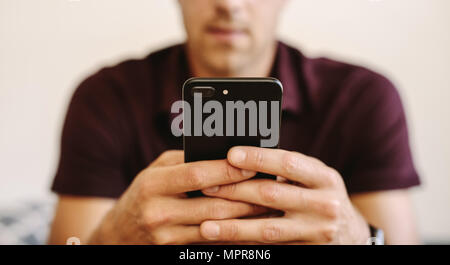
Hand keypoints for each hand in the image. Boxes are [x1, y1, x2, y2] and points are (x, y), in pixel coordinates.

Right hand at [89, 150, 267, 243]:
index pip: (197, 175)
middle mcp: (159, 212)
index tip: (252, 165)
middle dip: (246, 197)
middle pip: (213, 205)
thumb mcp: (155, 170)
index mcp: (153, 184)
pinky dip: (233, 235)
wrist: (119, 234)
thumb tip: (223, 153)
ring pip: (217, 228)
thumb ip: (185, 161)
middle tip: (271, 189)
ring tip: (268, 208)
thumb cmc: (143, 193)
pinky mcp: (176, 251)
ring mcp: (167, 236)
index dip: (227, 170)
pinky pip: (211, 243)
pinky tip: (251, 227)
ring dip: (246, 219)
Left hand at [200, 146, 369, 243]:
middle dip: (235, 190)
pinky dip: (245, 245)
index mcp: (325, 178)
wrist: (350, 234)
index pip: (288, 163)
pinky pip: (270, 248)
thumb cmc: (321, 196)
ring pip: (267, 229)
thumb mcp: (314, 177)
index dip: (258, 158)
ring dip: (233, 228)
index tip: (231, 154)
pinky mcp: (307, 252)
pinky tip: (224, 242)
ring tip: (205, 226)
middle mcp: (324, 205)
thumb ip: (287, 169)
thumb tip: (241, 159)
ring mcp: (316, 232)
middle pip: (272, 195)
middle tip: (206, 187)